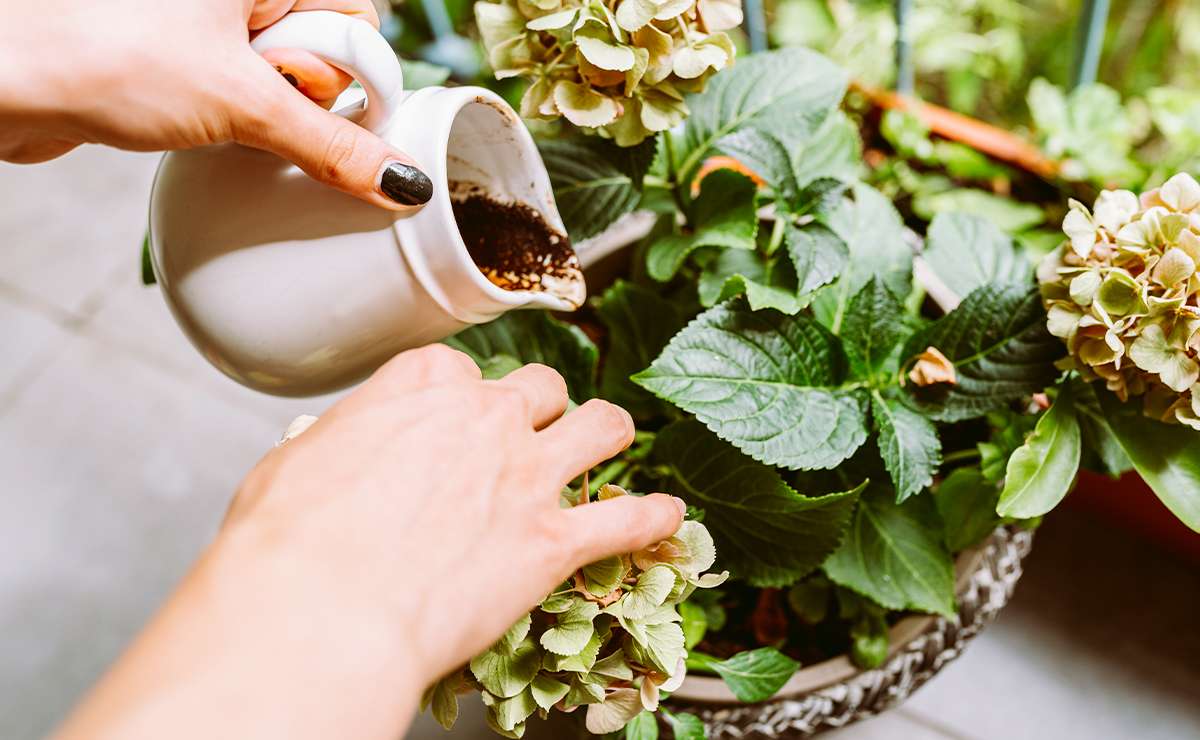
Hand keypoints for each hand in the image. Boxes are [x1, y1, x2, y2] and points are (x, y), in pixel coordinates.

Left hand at [0, 0, 431, 209]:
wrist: (5, 80)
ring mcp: (207, 23)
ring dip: (269, 119)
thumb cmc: (103, 54)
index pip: (357, 20)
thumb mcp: (243, 104)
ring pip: (280, 82)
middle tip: (256, 107)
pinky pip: (242, 97)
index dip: (356, 76)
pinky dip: (238, 125)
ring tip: (220, 119)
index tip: (335, 118)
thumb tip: (402, 180)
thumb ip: (332, 145)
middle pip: (321, 51)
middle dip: (302, 97)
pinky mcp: (181, 60)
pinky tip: (209, 134)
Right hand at [54, 346, 684, 739]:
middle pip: (538, 386)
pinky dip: (652, 517)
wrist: (322, 610)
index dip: (458, 395)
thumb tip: (346, 451)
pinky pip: (628, 518)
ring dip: (606, 431)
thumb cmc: (290, 546)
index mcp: (420, 389)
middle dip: (537, 405)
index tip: (453, 417)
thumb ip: (345, 444)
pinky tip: (666, 516)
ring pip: (598, 425)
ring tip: (611, 439)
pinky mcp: (553, 541)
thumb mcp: (296, 464)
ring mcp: (527, 476)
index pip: (456, 370)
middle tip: (530, 430)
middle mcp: (484, 419)